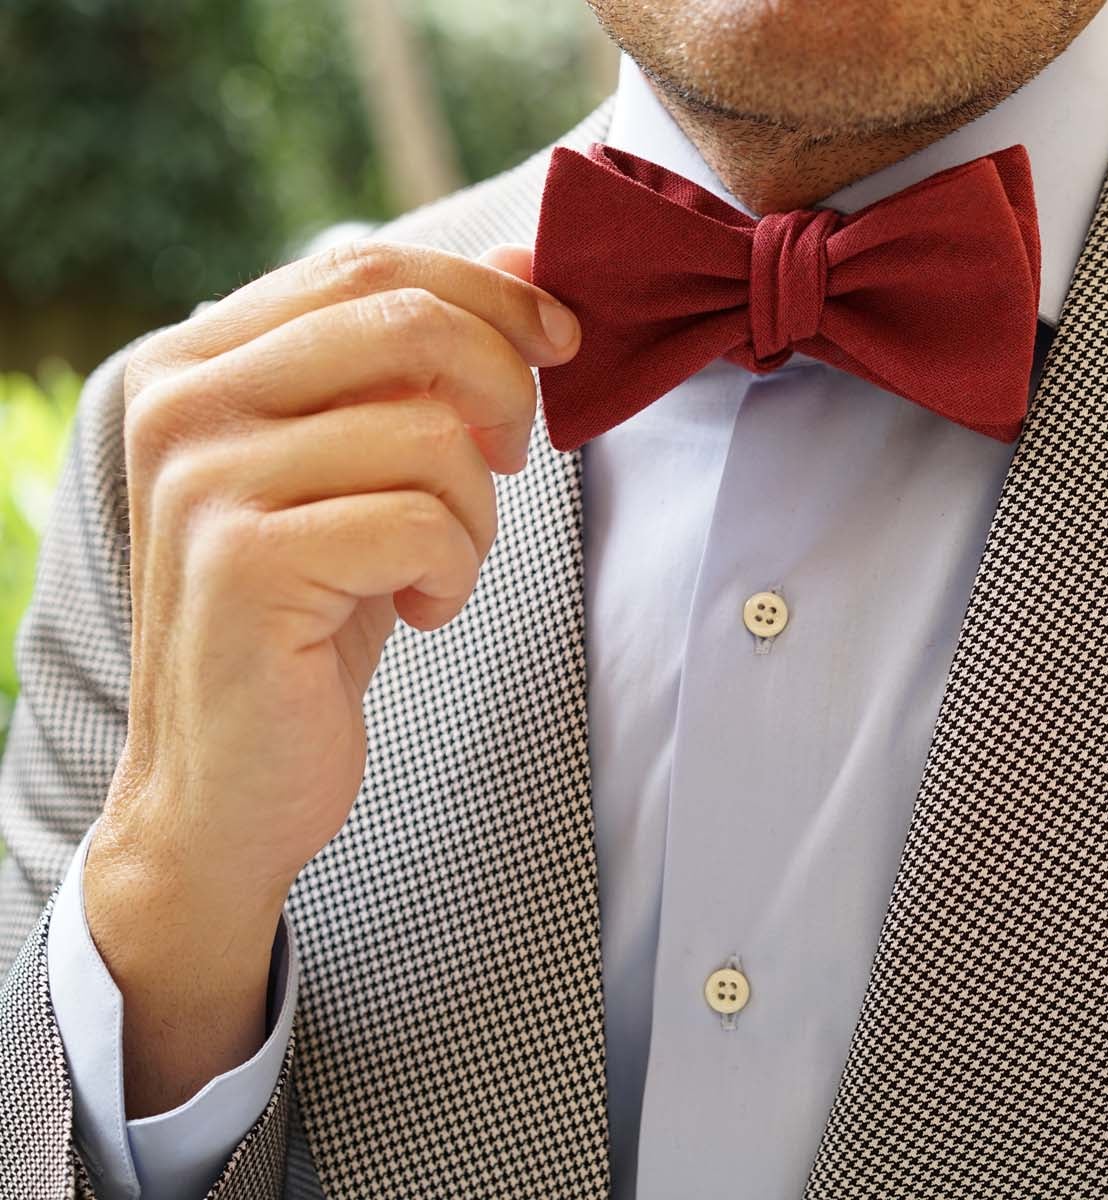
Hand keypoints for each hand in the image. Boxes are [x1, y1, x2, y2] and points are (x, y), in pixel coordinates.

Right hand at [81, 240, 573, 1115]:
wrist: (227, 785)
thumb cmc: (308, 621)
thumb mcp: (360, 475)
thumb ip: (416, 372)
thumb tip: (524, 268)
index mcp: (196, 363)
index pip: (365, 265)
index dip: (488, 293)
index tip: (561, 341)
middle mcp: (180, 405)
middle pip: (404, 318)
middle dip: (503, 383)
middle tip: (514, 457)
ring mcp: (203, 482)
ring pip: (431, 434)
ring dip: (475, 512)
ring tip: (433, 566)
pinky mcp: (246, 564)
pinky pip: (425, 522)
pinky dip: (453, 573)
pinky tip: (415, 611)